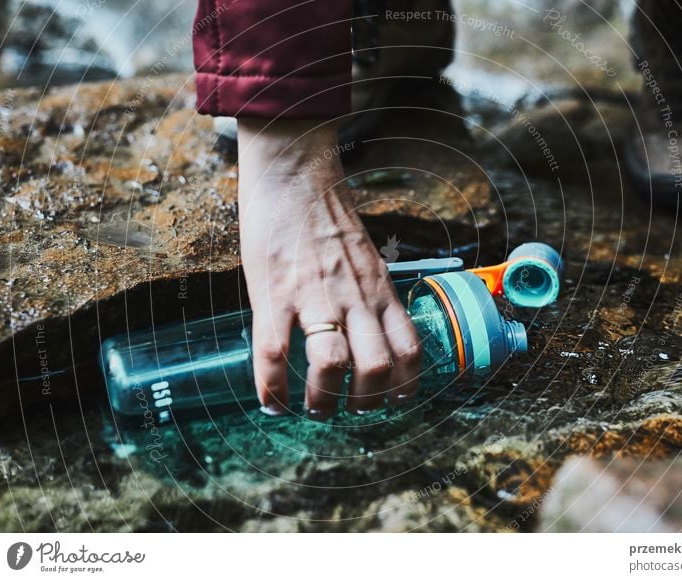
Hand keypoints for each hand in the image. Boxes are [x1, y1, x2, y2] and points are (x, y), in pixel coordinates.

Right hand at [236, 118, 421, 417]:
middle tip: (350, 410)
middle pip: (376, 367)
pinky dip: (272, 388)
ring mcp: (315, 297)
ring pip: (331, 365)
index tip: (393, 401)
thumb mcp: (365, 257)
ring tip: (314, 410)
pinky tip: (271, 403)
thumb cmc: (328, 216)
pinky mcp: (275, 293)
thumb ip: (370, 293)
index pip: (409, 348)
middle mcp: (355, 298)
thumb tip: (369, 330)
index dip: (406, 385)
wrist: (295, 175)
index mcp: (380, 289)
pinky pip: (274, 353)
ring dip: (324, 400)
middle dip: (365, 402)